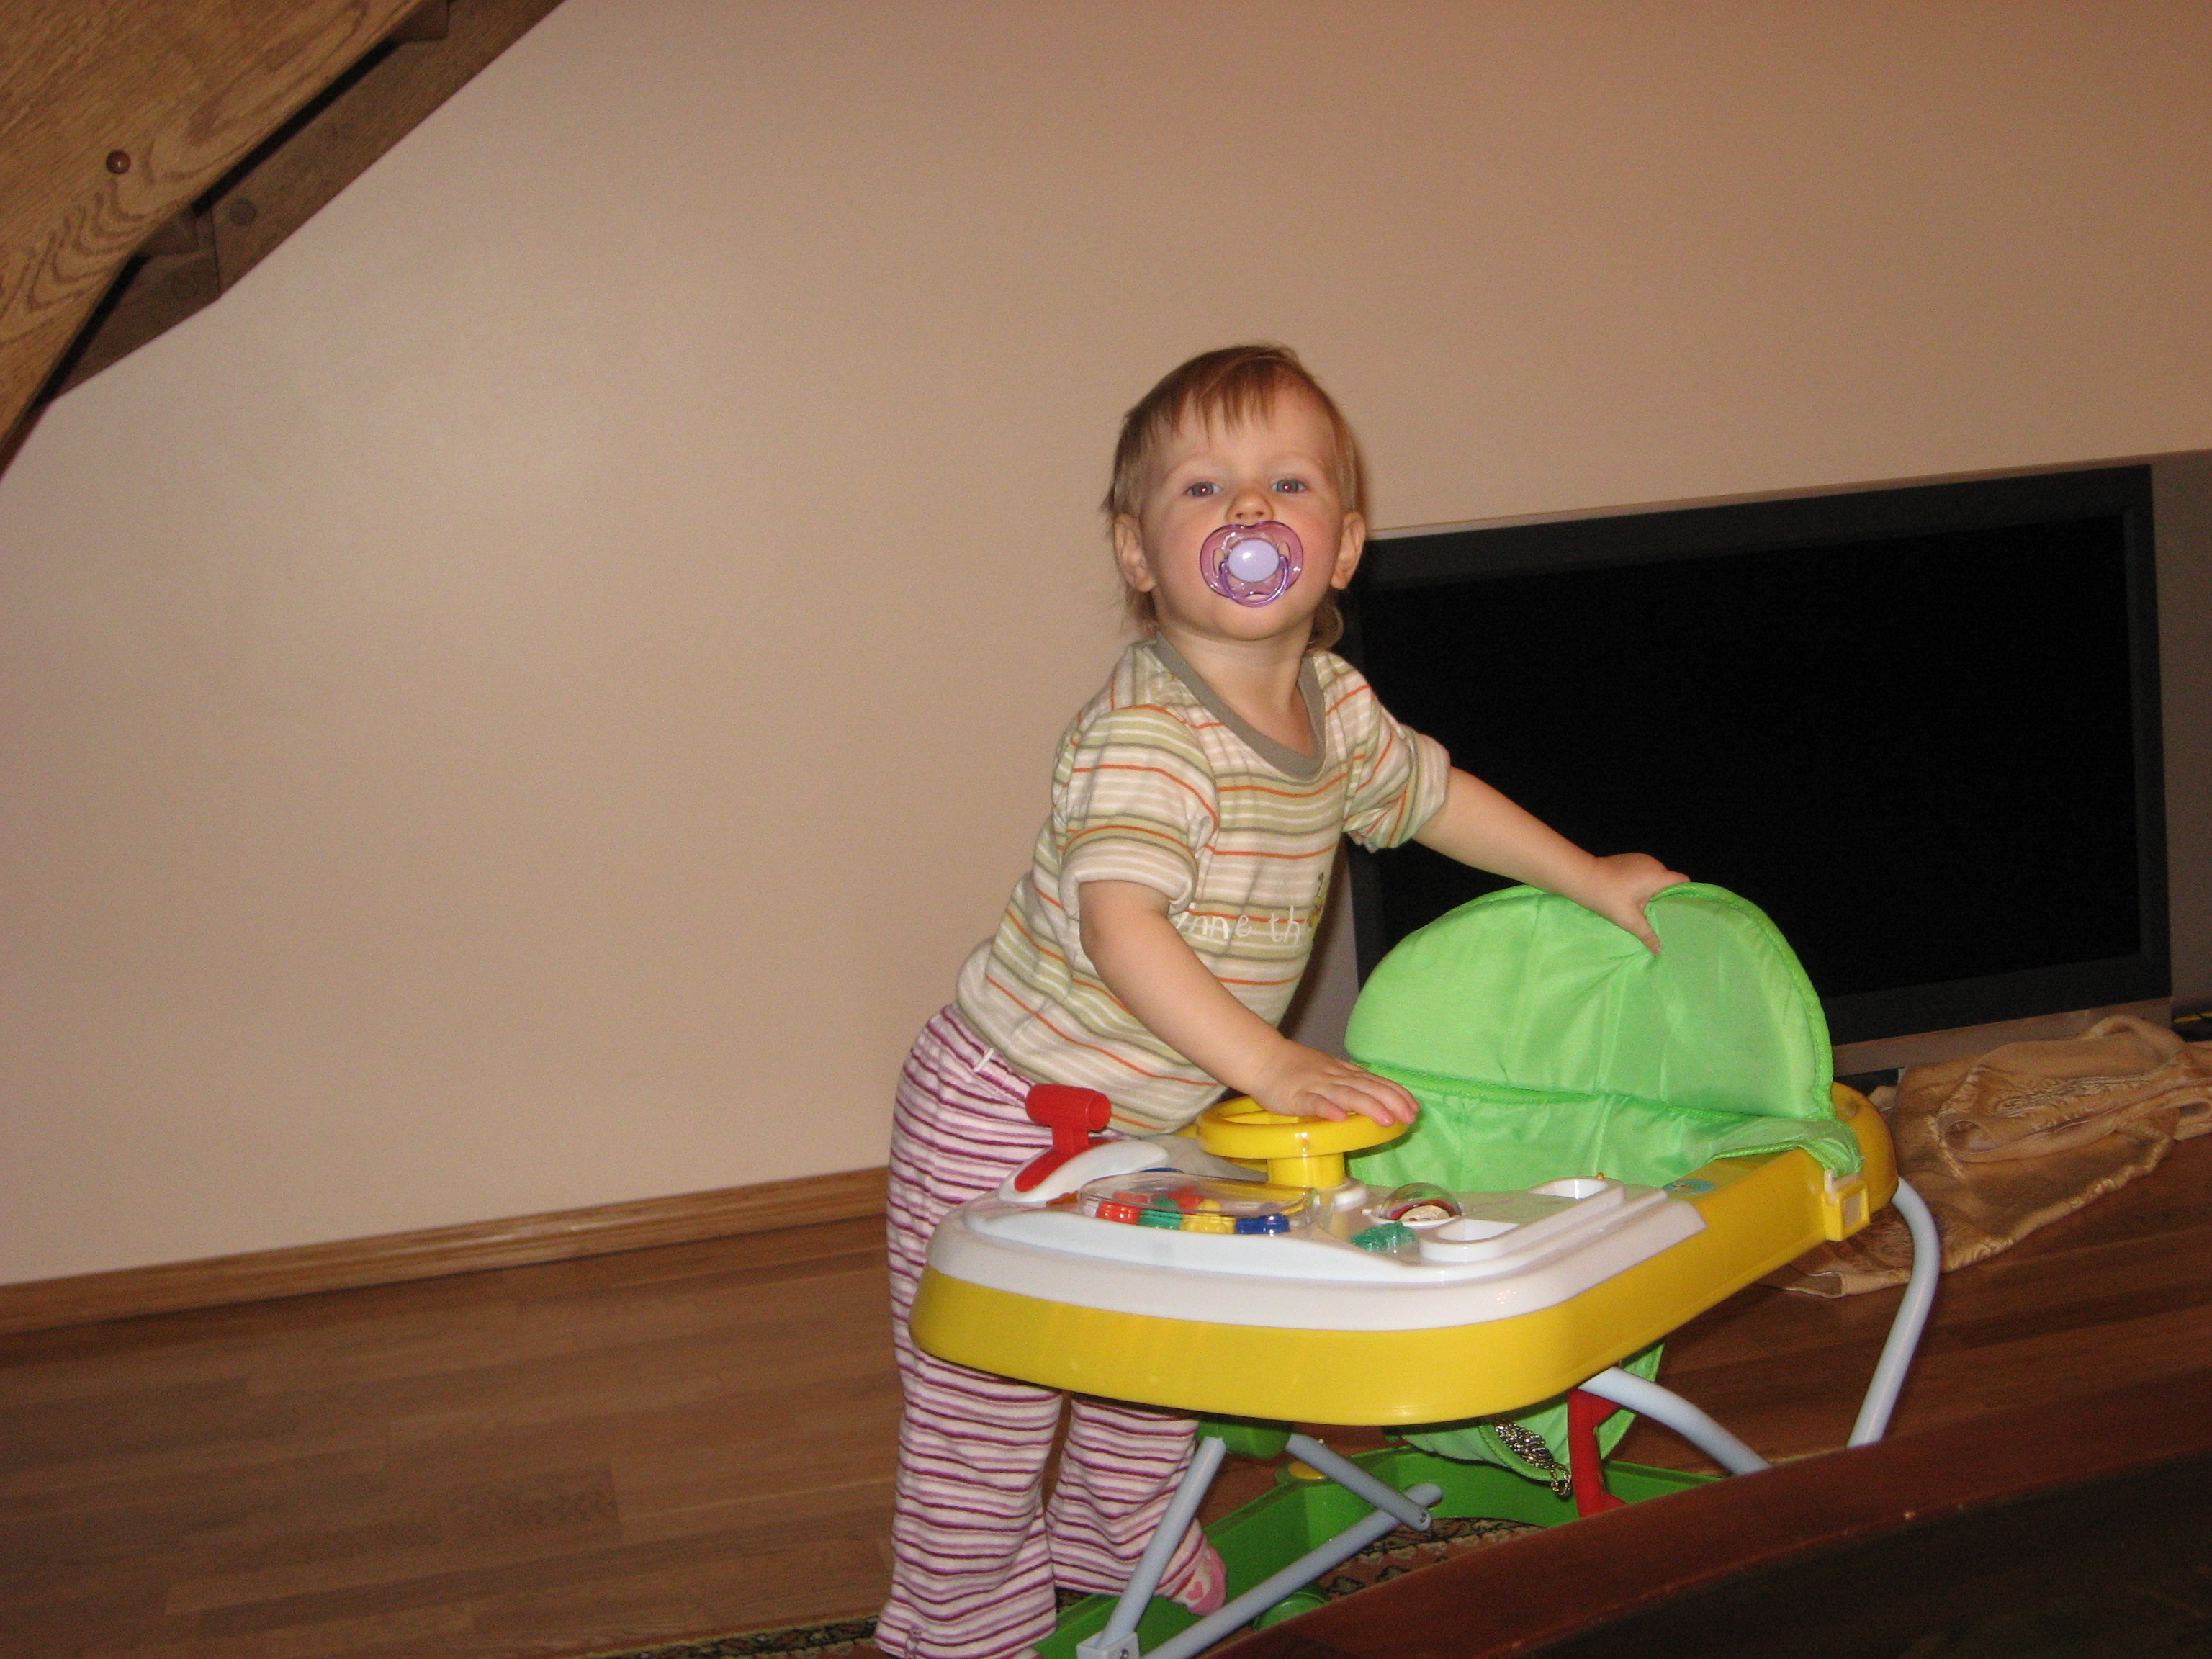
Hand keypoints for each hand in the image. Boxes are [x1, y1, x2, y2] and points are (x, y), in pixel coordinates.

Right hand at [1249, 1041, 1418, 1125]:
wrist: (1263, 1059)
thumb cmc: (1295, 1070)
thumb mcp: (1327, 1073)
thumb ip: (1347, 1084)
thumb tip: (1373, 1098)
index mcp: (1342, 1073)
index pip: (1375, 1082)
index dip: (1396, 1094)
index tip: (1414, 1108)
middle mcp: (1334, 1077)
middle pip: (1367, 1088)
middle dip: (1391, 1102)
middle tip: (1410, 1117)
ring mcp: (1316, 1086)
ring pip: (1346, 1095)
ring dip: (1368, 1107)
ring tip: (1387, 1120)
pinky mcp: (1296, 1096)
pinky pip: (1313, 1103)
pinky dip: (1327, 1109)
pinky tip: (1340, 1118)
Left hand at [1576, 852, 1688, 953]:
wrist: (1582, 878)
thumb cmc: (1608, 898)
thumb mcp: (1629, 919)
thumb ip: (1647, 934)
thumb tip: (1660, 951)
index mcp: (1657, 876)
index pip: (1682, 881)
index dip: (1685, 894)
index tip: (1681, 909)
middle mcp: (1653, 864)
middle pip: (1669, 880)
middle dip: (1666, 895)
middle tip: (1662, 913)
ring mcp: (1640, 858)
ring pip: (1656, 875)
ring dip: (1653, 889)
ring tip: (1646, 906)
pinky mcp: (1629, 858)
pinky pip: (1644, 871)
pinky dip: (1643, 882)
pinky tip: (1633, 895)